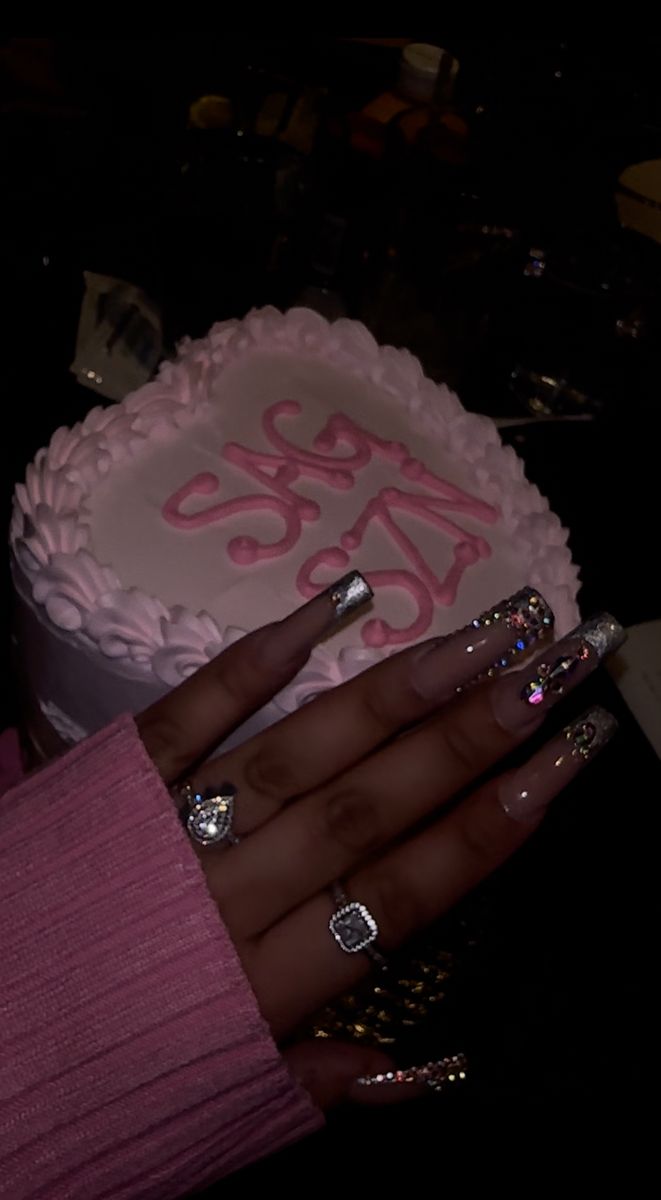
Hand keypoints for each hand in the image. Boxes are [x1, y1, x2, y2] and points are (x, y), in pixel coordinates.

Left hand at [136, 575, 621, 1106]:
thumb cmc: (94, 1085)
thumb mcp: (213, 1112)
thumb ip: (318, 1081)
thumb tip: (428, 1067)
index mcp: (259, 988)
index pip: (401, 895)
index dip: (489, 829)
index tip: (561, 767)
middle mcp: (224, 901)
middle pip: (369, 809)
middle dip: (471, 739)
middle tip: (551, 671)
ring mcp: (164, 834)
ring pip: (300, 757)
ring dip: (395, 695)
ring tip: (478, 641)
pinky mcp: (105, 788)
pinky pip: (185, 717)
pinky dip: (255, 663)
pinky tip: (326, 611)